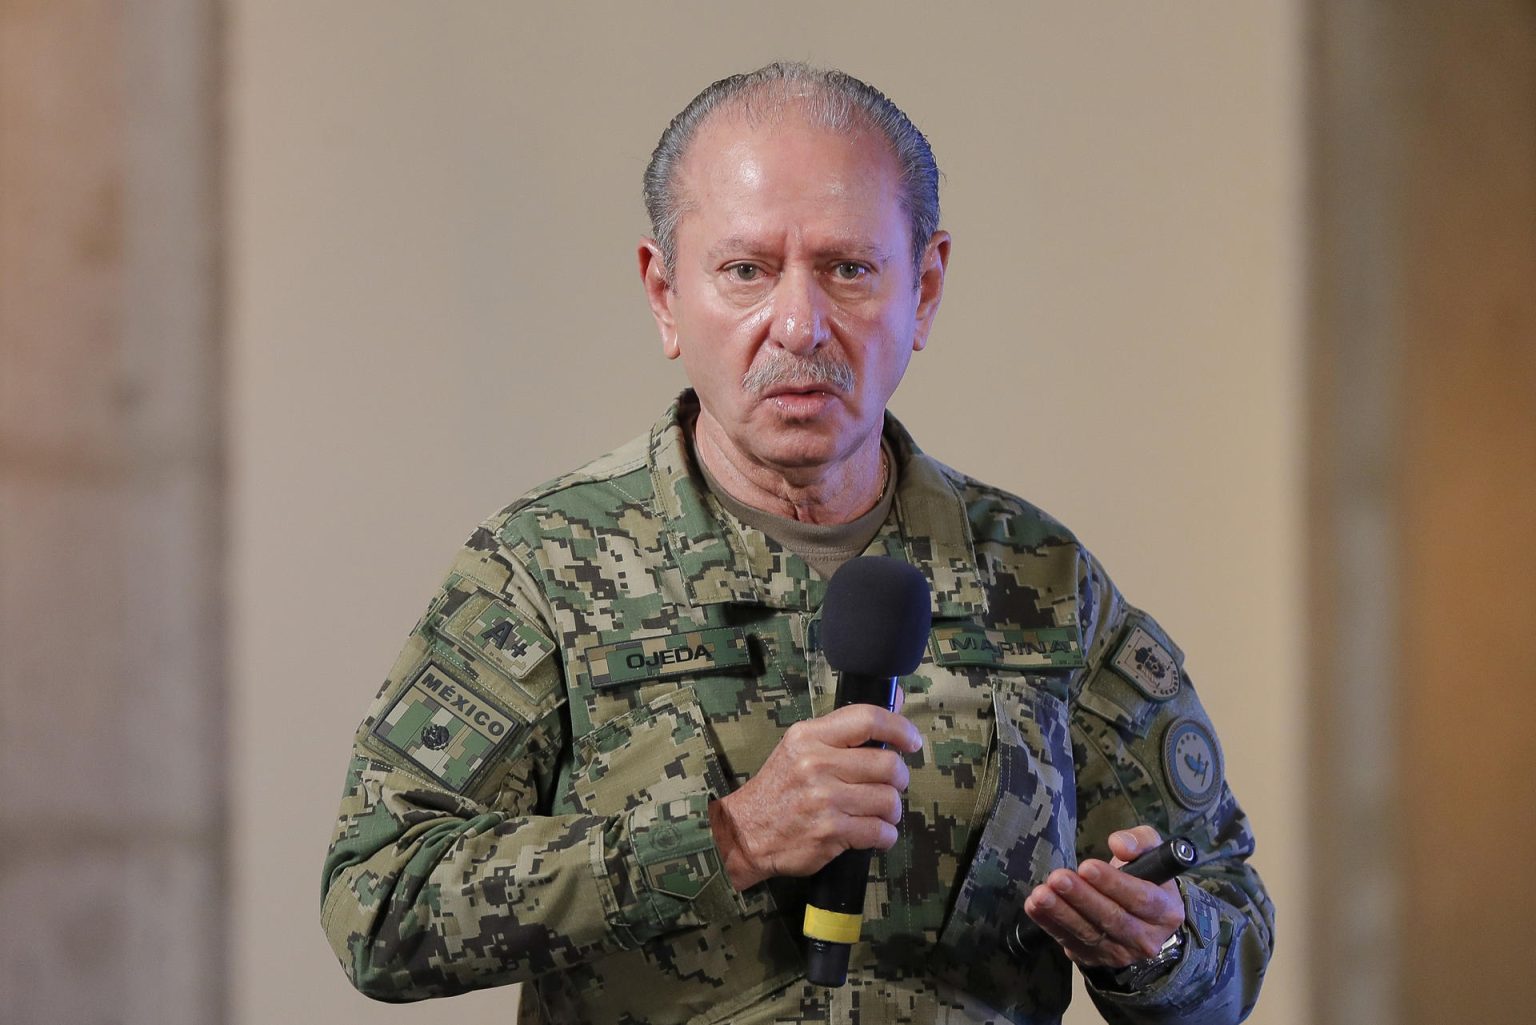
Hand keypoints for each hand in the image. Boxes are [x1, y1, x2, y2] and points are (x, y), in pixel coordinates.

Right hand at [708, 701, 921, 890]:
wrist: (746, 832)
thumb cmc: (780, 788)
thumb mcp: (801, 747)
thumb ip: (845, 728)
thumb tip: (896, 697)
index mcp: (809, 736)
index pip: (867, 719)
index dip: (900, 728)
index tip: (911, 741)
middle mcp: (816, 764)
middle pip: (887, 764)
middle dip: (899, 778)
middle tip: (891, 785)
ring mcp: (824, 799)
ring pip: (889, 800)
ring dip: (892, 810)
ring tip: (879, 812)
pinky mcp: (830, 832)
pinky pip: (880, 832)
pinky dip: (885, 835)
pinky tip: (874, 833)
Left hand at [1022, 826, 1185, 968]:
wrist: (1141, 917)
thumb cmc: (1144, 878)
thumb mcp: (1151, 853)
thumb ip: (1139, 842)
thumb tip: (1119, 845)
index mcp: (1166, 911)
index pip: (1141, 899)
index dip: (1113, 883)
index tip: (1087, 866)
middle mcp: (1146, 938)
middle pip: (1112, 919)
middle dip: (1082, 898)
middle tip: (1058, 878)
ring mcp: (1120, 953)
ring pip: (1089, 933)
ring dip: (1061, 912)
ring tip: (1041, 893)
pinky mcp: (1095, 958)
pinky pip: (1070, 942)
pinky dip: (1050, 925)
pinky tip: (1034, 907)